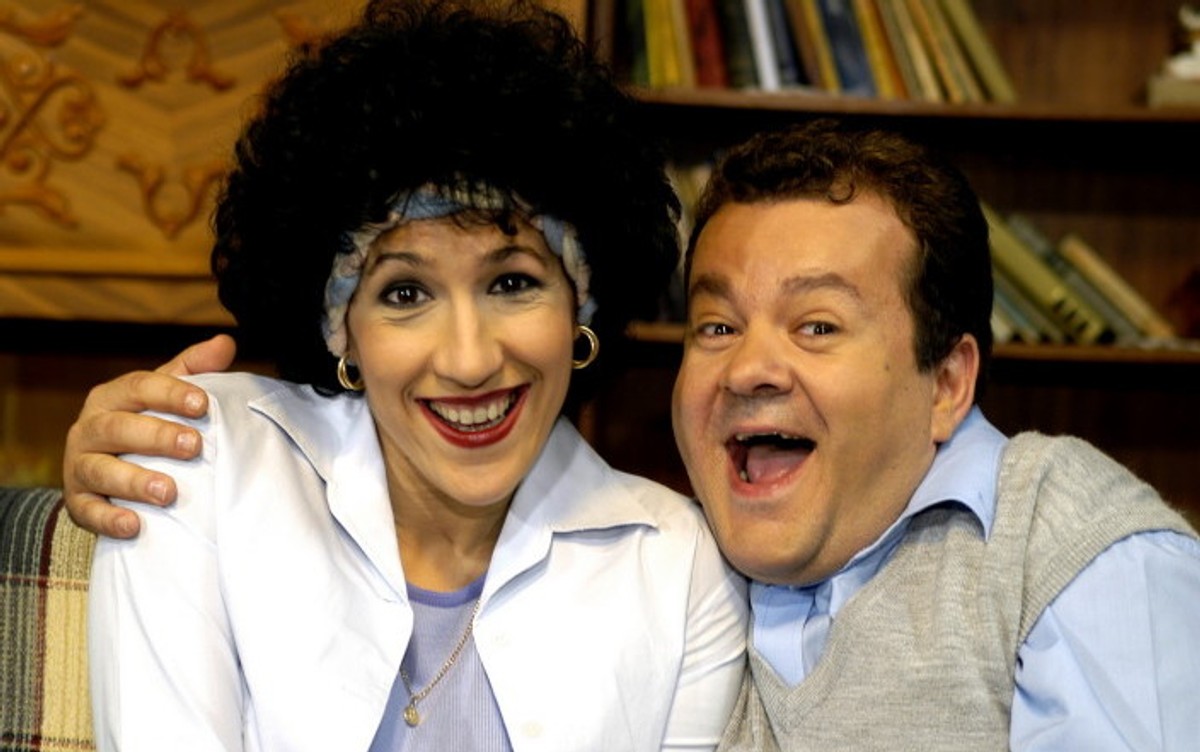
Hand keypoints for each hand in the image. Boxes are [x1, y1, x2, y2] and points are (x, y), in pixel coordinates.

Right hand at [62, 334, 236, 537]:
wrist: (109, 473)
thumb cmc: (147, 425)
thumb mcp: (168, 396)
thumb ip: (194, 370)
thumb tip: (225, 342)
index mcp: (112, 397)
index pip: (137, 387)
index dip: (169, 393)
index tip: (202, 403)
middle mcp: (90, 428)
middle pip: (118, 428)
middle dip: (156, 436)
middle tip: (194, 446)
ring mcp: (79, 466)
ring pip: (100, 470)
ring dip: (134, 480)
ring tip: (168, 492)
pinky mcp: (77, 502)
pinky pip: (88, 511)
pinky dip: (109, 518)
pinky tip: (135, 525)